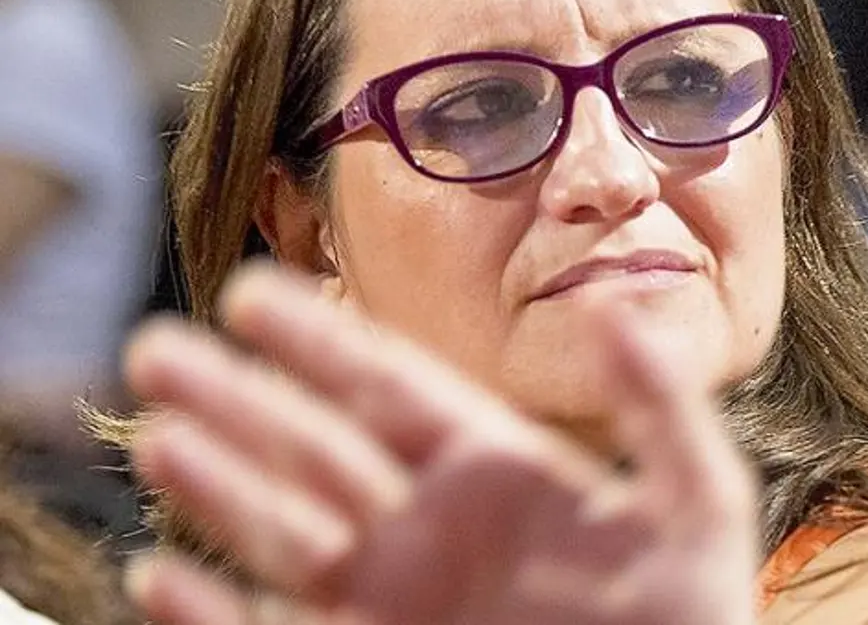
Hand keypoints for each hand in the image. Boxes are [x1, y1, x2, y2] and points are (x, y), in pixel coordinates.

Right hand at [121, 265, 759, 624]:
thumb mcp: (699, 508)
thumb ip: (661, 412)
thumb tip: (620, 311)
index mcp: (499, 476)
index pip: (391, 391)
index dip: (321, 342)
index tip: (252, 290)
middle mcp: (430, 533)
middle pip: (313, 449)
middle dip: (237, 399)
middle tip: (154, 345)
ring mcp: (392, 605)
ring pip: (280, 532)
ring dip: (217, 488)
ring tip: (154, 435)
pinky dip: (209, 615)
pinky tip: (156, 579)